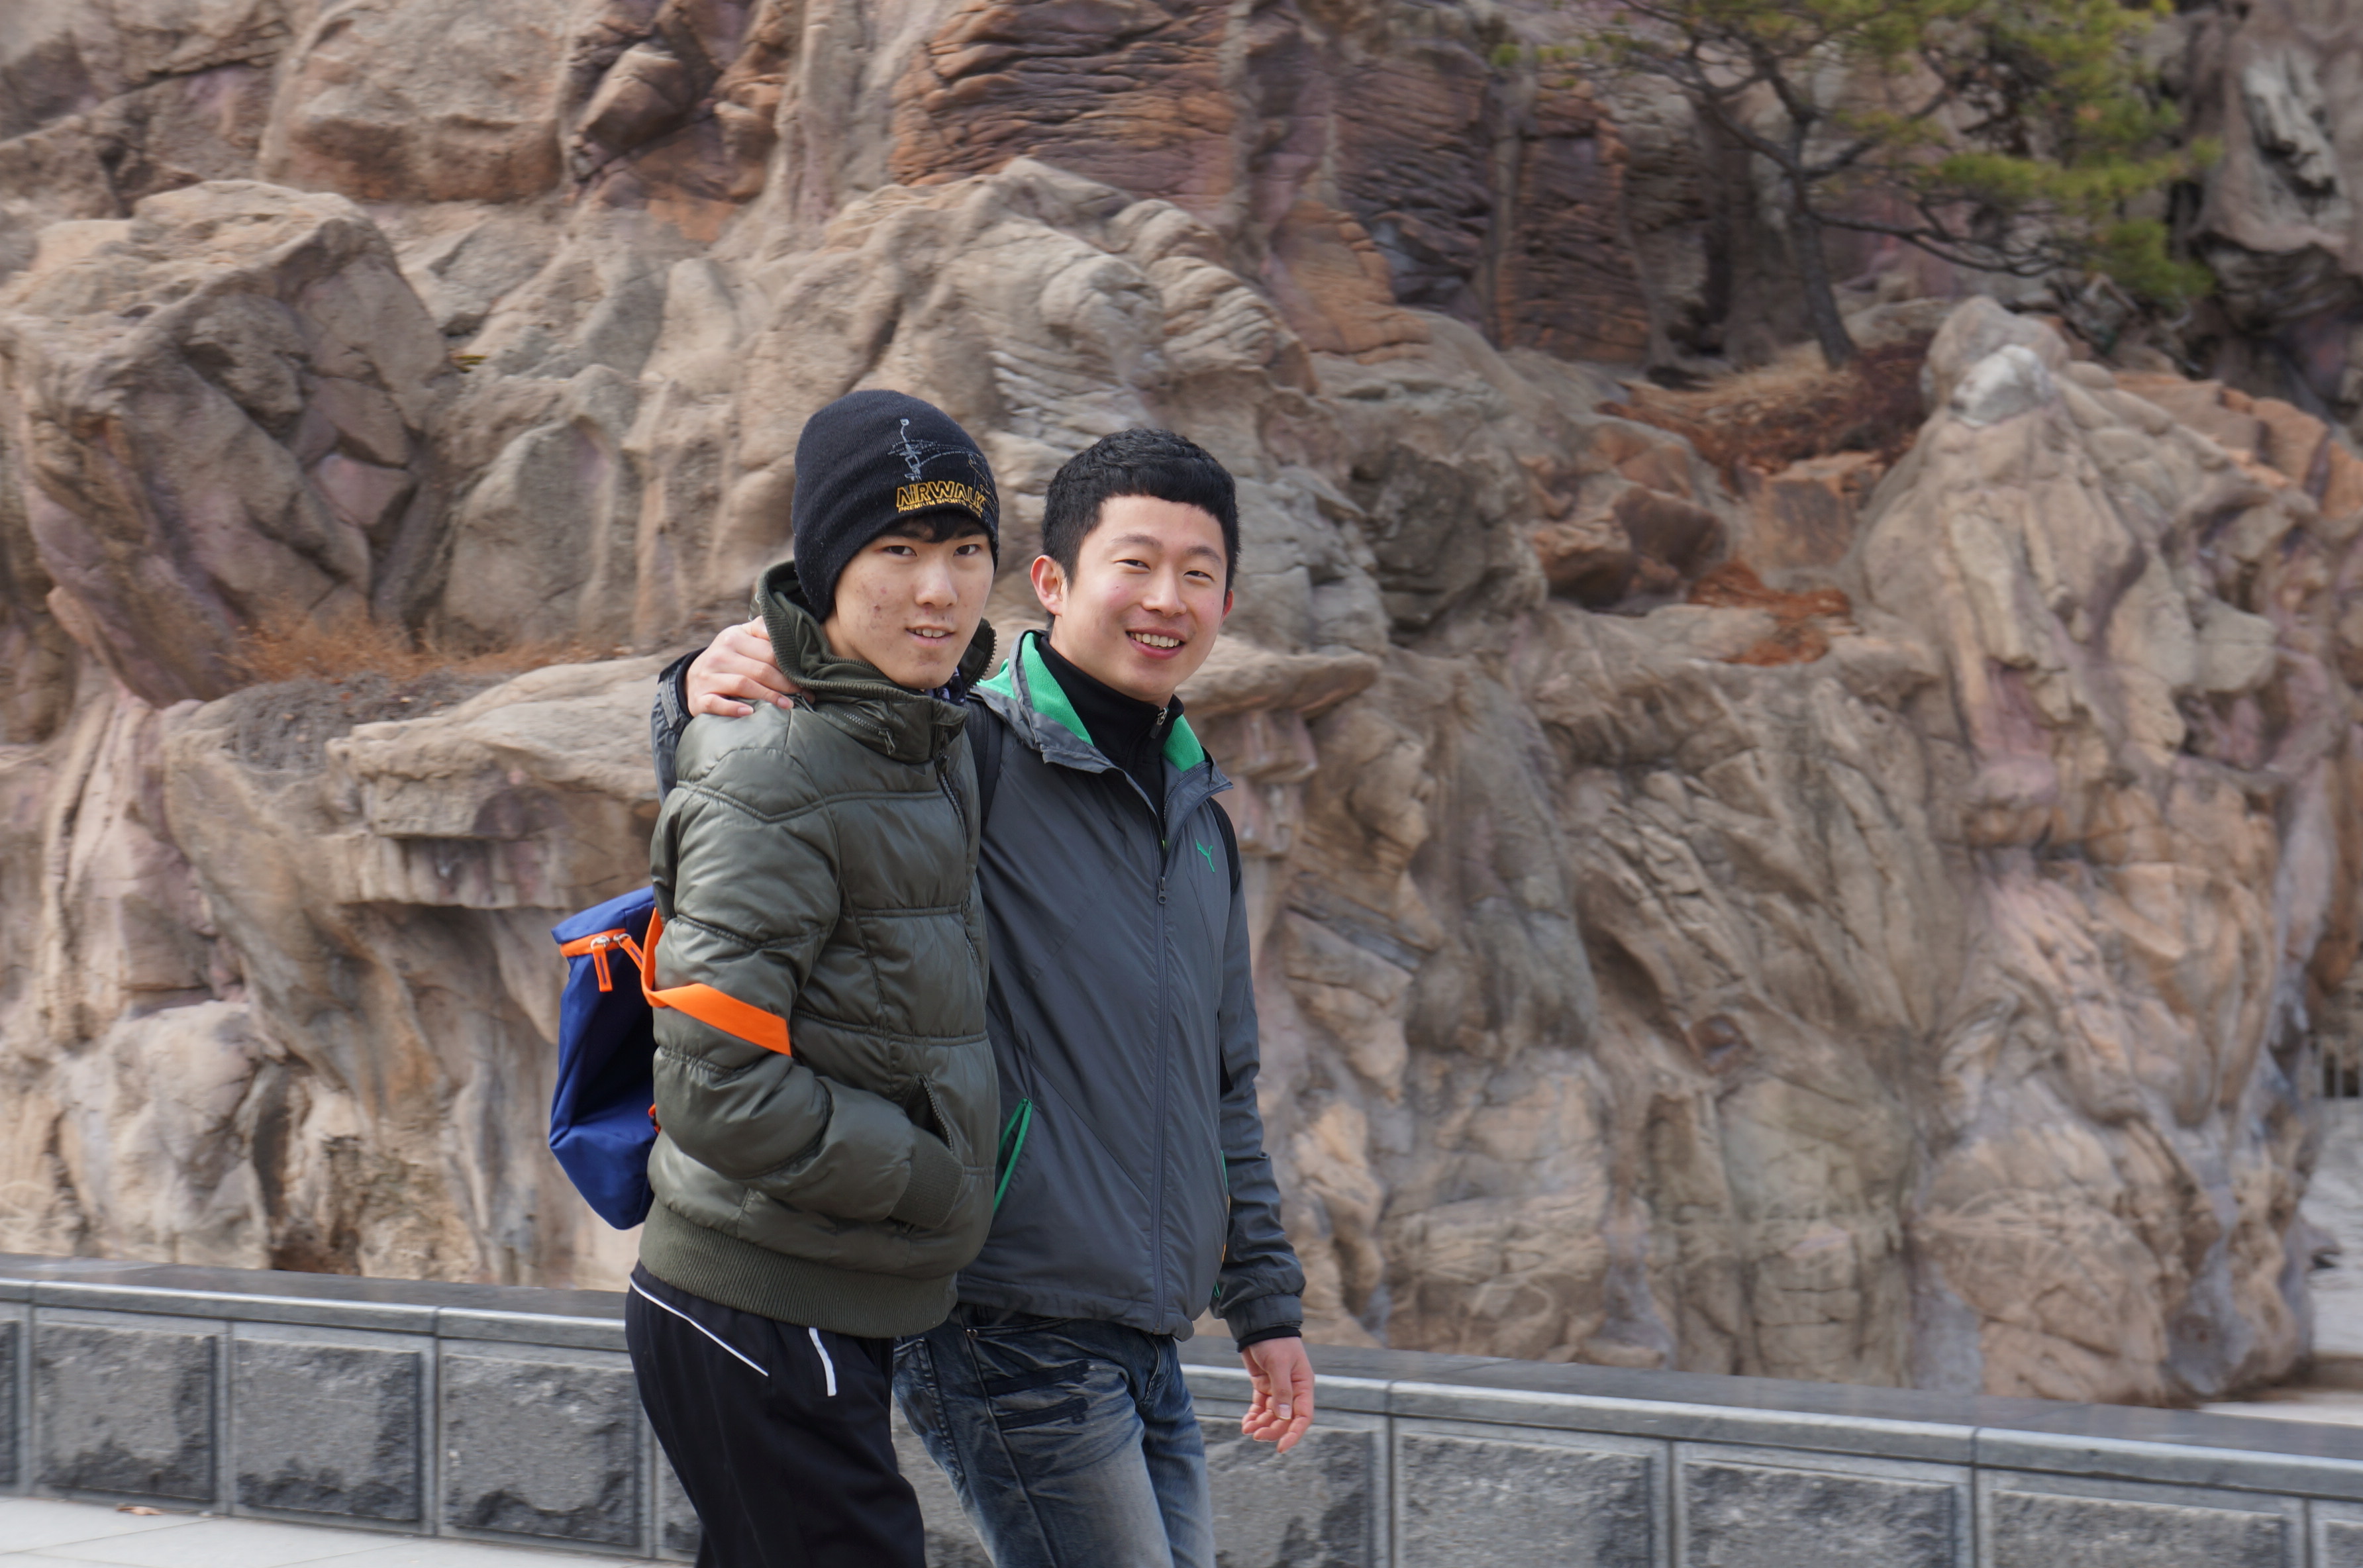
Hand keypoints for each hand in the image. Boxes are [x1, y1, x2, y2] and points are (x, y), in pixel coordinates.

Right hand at [687, 619, 797, 715]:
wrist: (692, 678)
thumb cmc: (728, 657)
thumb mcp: (741, 637)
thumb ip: (762, 630)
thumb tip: (789, 631)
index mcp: (733, 637)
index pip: (769, 651)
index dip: (791, 665)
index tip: (807, 676)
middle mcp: (719, 655)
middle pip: (761, 670)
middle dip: (787, 684)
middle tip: (805, 694)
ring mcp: (708, 677)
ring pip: (744, 685)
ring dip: (770, 697)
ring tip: (789, 705)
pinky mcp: (700, 698)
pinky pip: (717, 704)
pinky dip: (734, 708)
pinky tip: (750, 713)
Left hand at [1238, 1336, 1314, 1453]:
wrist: (1259, 1325)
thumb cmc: (1275, 1341)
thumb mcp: (1279, 1364)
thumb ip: (1282, 1390)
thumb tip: (1284, 1417)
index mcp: (1303, 1386)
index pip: (1303, 1417)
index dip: (1293, 1434)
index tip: (1281, 1447)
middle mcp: (1292, 1391)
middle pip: (1284, 1419)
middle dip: (1271, 1430)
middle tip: (1255, 1434)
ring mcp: (1277, 1389)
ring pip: (1271, 1416)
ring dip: (1260, 1424)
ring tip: (1247, 1428)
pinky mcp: (1263, 1386)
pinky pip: (1260, 1407)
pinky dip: (1253, 1416)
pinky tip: (1245, 1422)